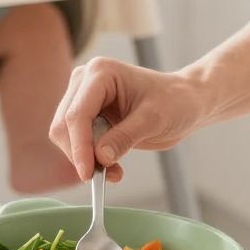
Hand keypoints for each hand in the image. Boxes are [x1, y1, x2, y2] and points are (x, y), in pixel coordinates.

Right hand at [49, 55, 204, 182]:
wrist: (184, 102)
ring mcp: (83, 97)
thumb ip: (125, 137)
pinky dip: (89, 157)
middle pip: (64, 126)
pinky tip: (112, 165)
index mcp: (101, 73)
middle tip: (107, 176)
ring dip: (86, 159)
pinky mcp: (87, 114)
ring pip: (66, 136)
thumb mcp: (154, 120)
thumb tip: (100, 157)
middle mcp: (85, 81)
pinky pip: (76, 141)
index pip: (78, 114)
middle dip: (82, 155)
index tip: (89, 174)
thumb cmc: (175, 101)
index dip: (80, 147)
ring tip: (115, 171)